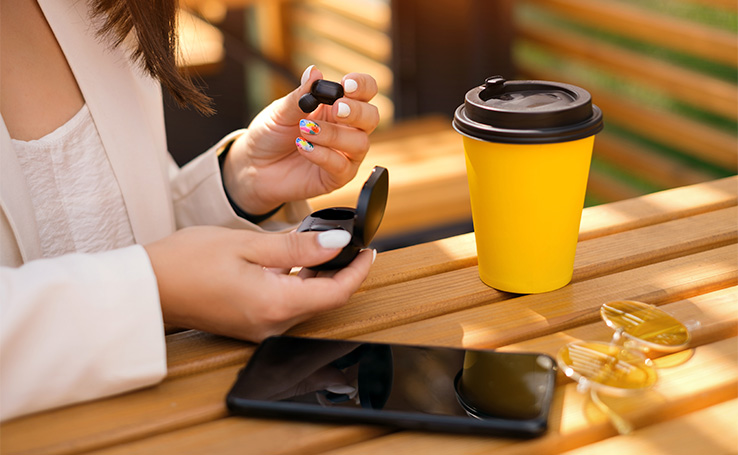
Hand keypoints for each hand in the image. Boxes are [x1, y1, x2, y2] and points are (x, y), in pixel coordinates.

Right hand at [144, 226, 373, 341]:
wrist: (149, 285)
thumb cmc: (188, 261)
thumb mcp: (248, 244)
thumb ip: (297, 247)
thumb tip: (338, 242)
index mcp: (275, 305)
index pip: (336, 293)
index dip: (358, 271)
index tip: (370, 250)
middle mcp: (272, 325)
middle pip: (325, 300)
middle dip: (342, 272)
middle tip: (351, 242)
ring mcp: (261, 329)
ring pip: (308, 303)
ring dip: (321, 277)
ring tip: (325, 245)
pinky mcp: (251, 326)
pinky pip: (288, 306)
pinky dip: (300, 284)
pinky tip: (297, 262)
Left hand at [221, 66, 379, 214]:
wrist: (253, 166)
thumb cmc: (270, 135)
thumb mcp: (280, 111)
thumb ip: (300, 95)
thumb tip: (314, 71)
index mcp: (336, 106)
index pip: (365, 91)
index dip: (362, 86)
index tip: (347, 85)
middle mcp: (346, 129)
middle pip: (372, 117)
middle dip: (356, 112)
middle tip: (335, 109)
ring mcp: (344, 155)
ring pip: (360, 143)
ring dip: (333, 134)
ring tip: (304, 131)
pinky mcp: (336, 178)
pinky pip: (343, 167)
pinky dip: (323, 155)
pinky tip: (303, 148)